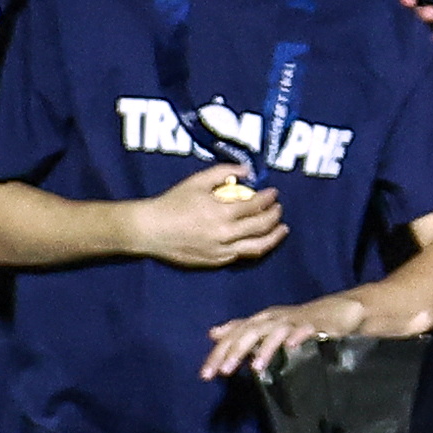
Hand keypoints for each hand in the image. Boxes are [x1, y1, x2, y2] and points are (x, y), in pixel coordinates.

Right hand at [130, 163, 288, 267]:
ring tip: (282, 230)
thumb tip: (247, 170)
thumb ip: (224, 172)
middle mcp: (225, 234)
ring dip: (273, 238)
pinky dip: (254, 248)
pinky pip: (240, 256)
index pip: (255, 205)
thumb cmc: (172, 203)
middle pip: (261, 227)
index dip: (269, 198)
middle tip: (279, 209)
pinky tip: (258, 241)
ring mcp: (220, 251)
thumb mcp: (197, 181)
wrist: (150, 230)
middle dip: (275, 216)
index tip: (275, 193)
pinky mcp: (214, 262)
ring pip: (256, 248)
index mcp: (221, 213)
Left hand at [199, 292, 368, 380]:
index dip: (218, 353)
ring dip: (265, 349)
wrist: (337, 310)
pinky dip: (299, 337)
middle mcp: (274, 319)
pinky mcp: (317, 326)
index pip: (234, 335)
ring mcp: (295, 322)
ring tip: (255, 368)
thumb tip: (212, 333)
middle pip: (250, 332)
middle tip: (223, 372)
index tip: (205, 376)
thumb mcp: (266, 325)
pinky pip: (306, 331)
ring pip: (276, 333)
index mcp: (261, 320)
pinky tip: (292, 348)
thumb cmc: (297, 321)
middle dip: (236, 351)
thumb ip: (240, 330)